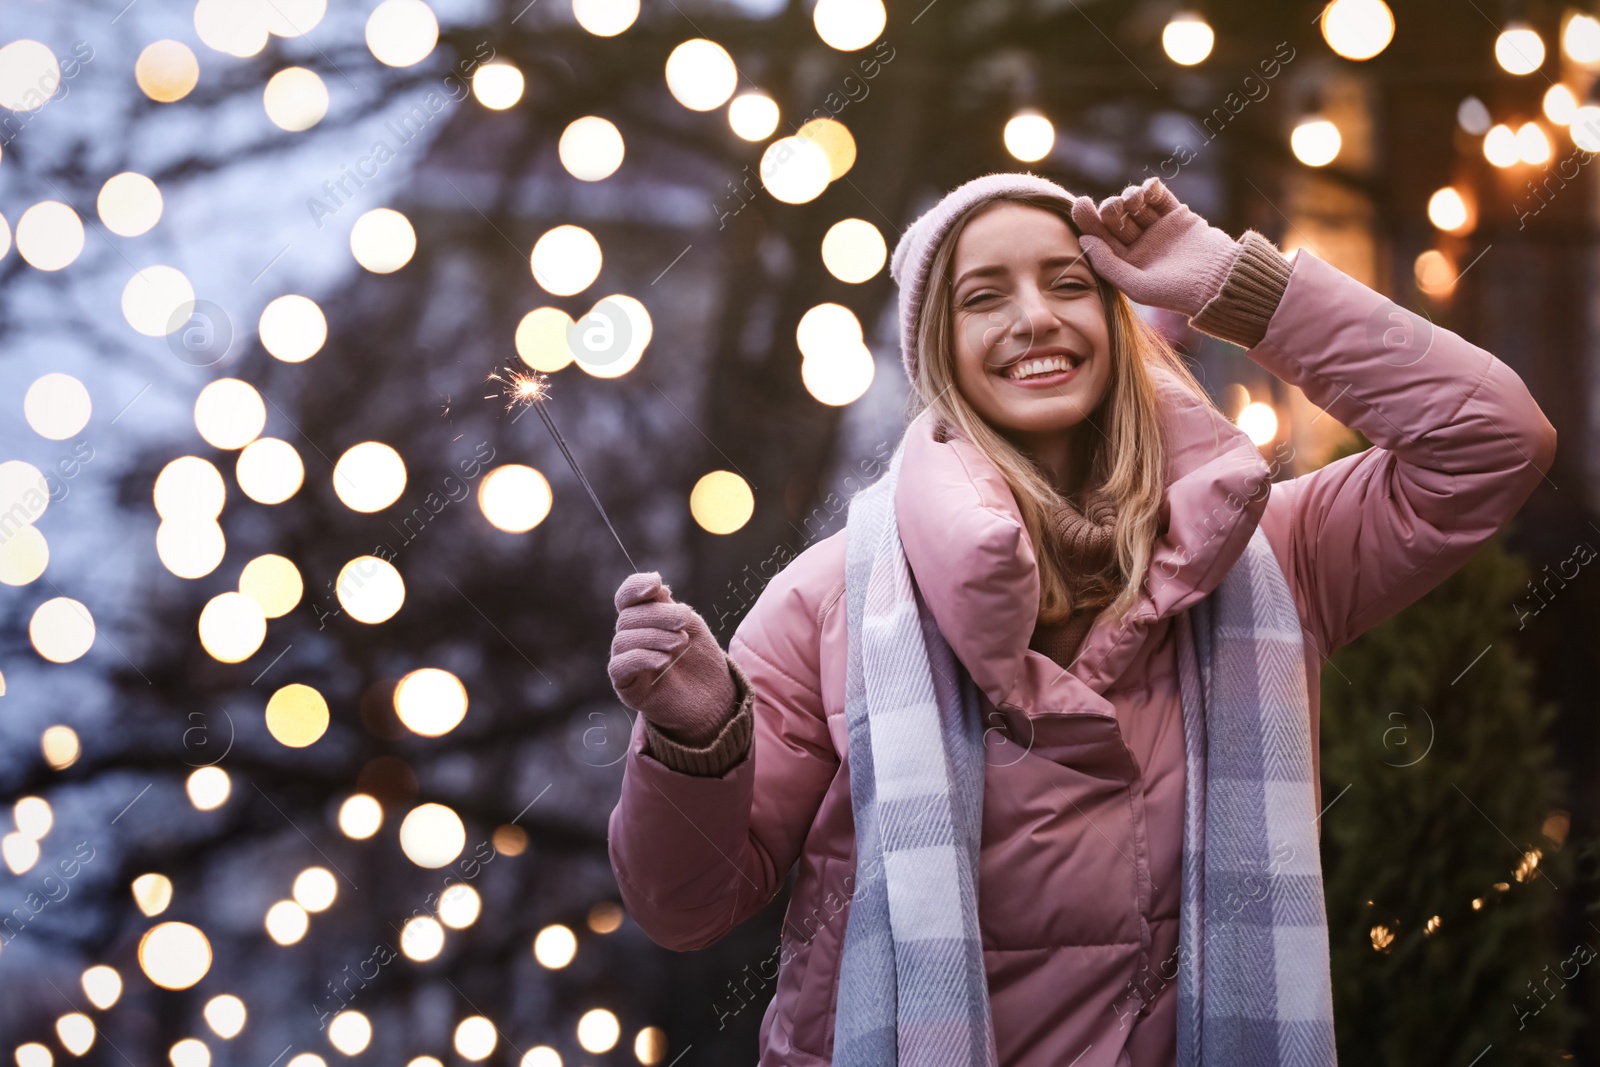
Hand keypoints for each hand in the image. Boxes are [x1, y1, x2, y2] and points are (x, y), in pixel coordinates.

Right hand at [609, 572, 736, 746]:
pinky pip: (619, 666)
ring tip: (680, 643)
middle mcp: (629, 638)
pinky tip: (664, 660)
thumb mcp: (690, 625)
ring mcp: (625, 662)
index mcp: (643, 619)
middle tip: (685, 620)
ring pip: (623, 639)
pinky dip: (641, 657)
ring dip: (654, 636)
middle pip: (628, 616)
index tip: (656, 583)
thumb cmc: (700, 659)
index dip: (635, 586)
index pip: (627, 597)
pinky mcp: (626, 686)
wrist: (713, 699)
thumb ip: (668, 605)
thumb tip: (654, 581)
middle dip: (659, 615)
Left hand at [1069, 177, 1241, 317]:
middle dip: (1110, 208)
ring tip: (1135, 199)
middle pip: (1116, 220)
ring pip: (1136, 206)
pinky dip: (1152, 188)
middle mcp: (1140, 246)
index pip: (1101, 239)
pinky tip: (1148, 187)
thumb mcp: (1136, 285)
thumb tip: (1082, 239)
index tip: (1079, 204)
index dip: (1088, 221)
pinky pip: (1160, 197)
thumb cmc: (1177, 292)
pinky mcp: (1178, 216)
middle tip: (1113, 206)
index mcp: (1126, 264)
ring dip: (1131, 196)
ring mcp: (1159, 230)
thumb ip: (1108, 264)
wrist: (1220, 282)